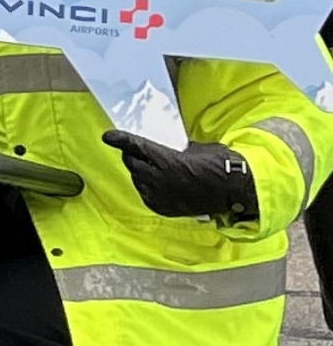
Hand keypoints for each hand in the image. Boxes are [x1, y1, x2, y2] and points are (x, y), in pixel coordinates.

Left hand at [102, 129, 257, 221]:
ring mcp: (162, 196)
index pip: (136, 147)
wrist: (237, 191)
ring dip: (140, 173)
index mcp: (166, 160)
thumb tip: (168, 149)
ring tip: (149, 168)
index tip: (108, 136)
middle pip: (133, 164)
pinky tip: (155, 184)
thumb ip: (176, 148)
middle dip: (132, 156)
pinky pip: (147, 196)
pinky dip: (147, 188)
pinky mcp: (166, 209)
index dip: (120, 140)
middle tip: (137, 152)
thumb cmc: (221, 164)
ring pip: (138, 181)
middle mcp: (159, 179)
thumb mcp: (197, 148)